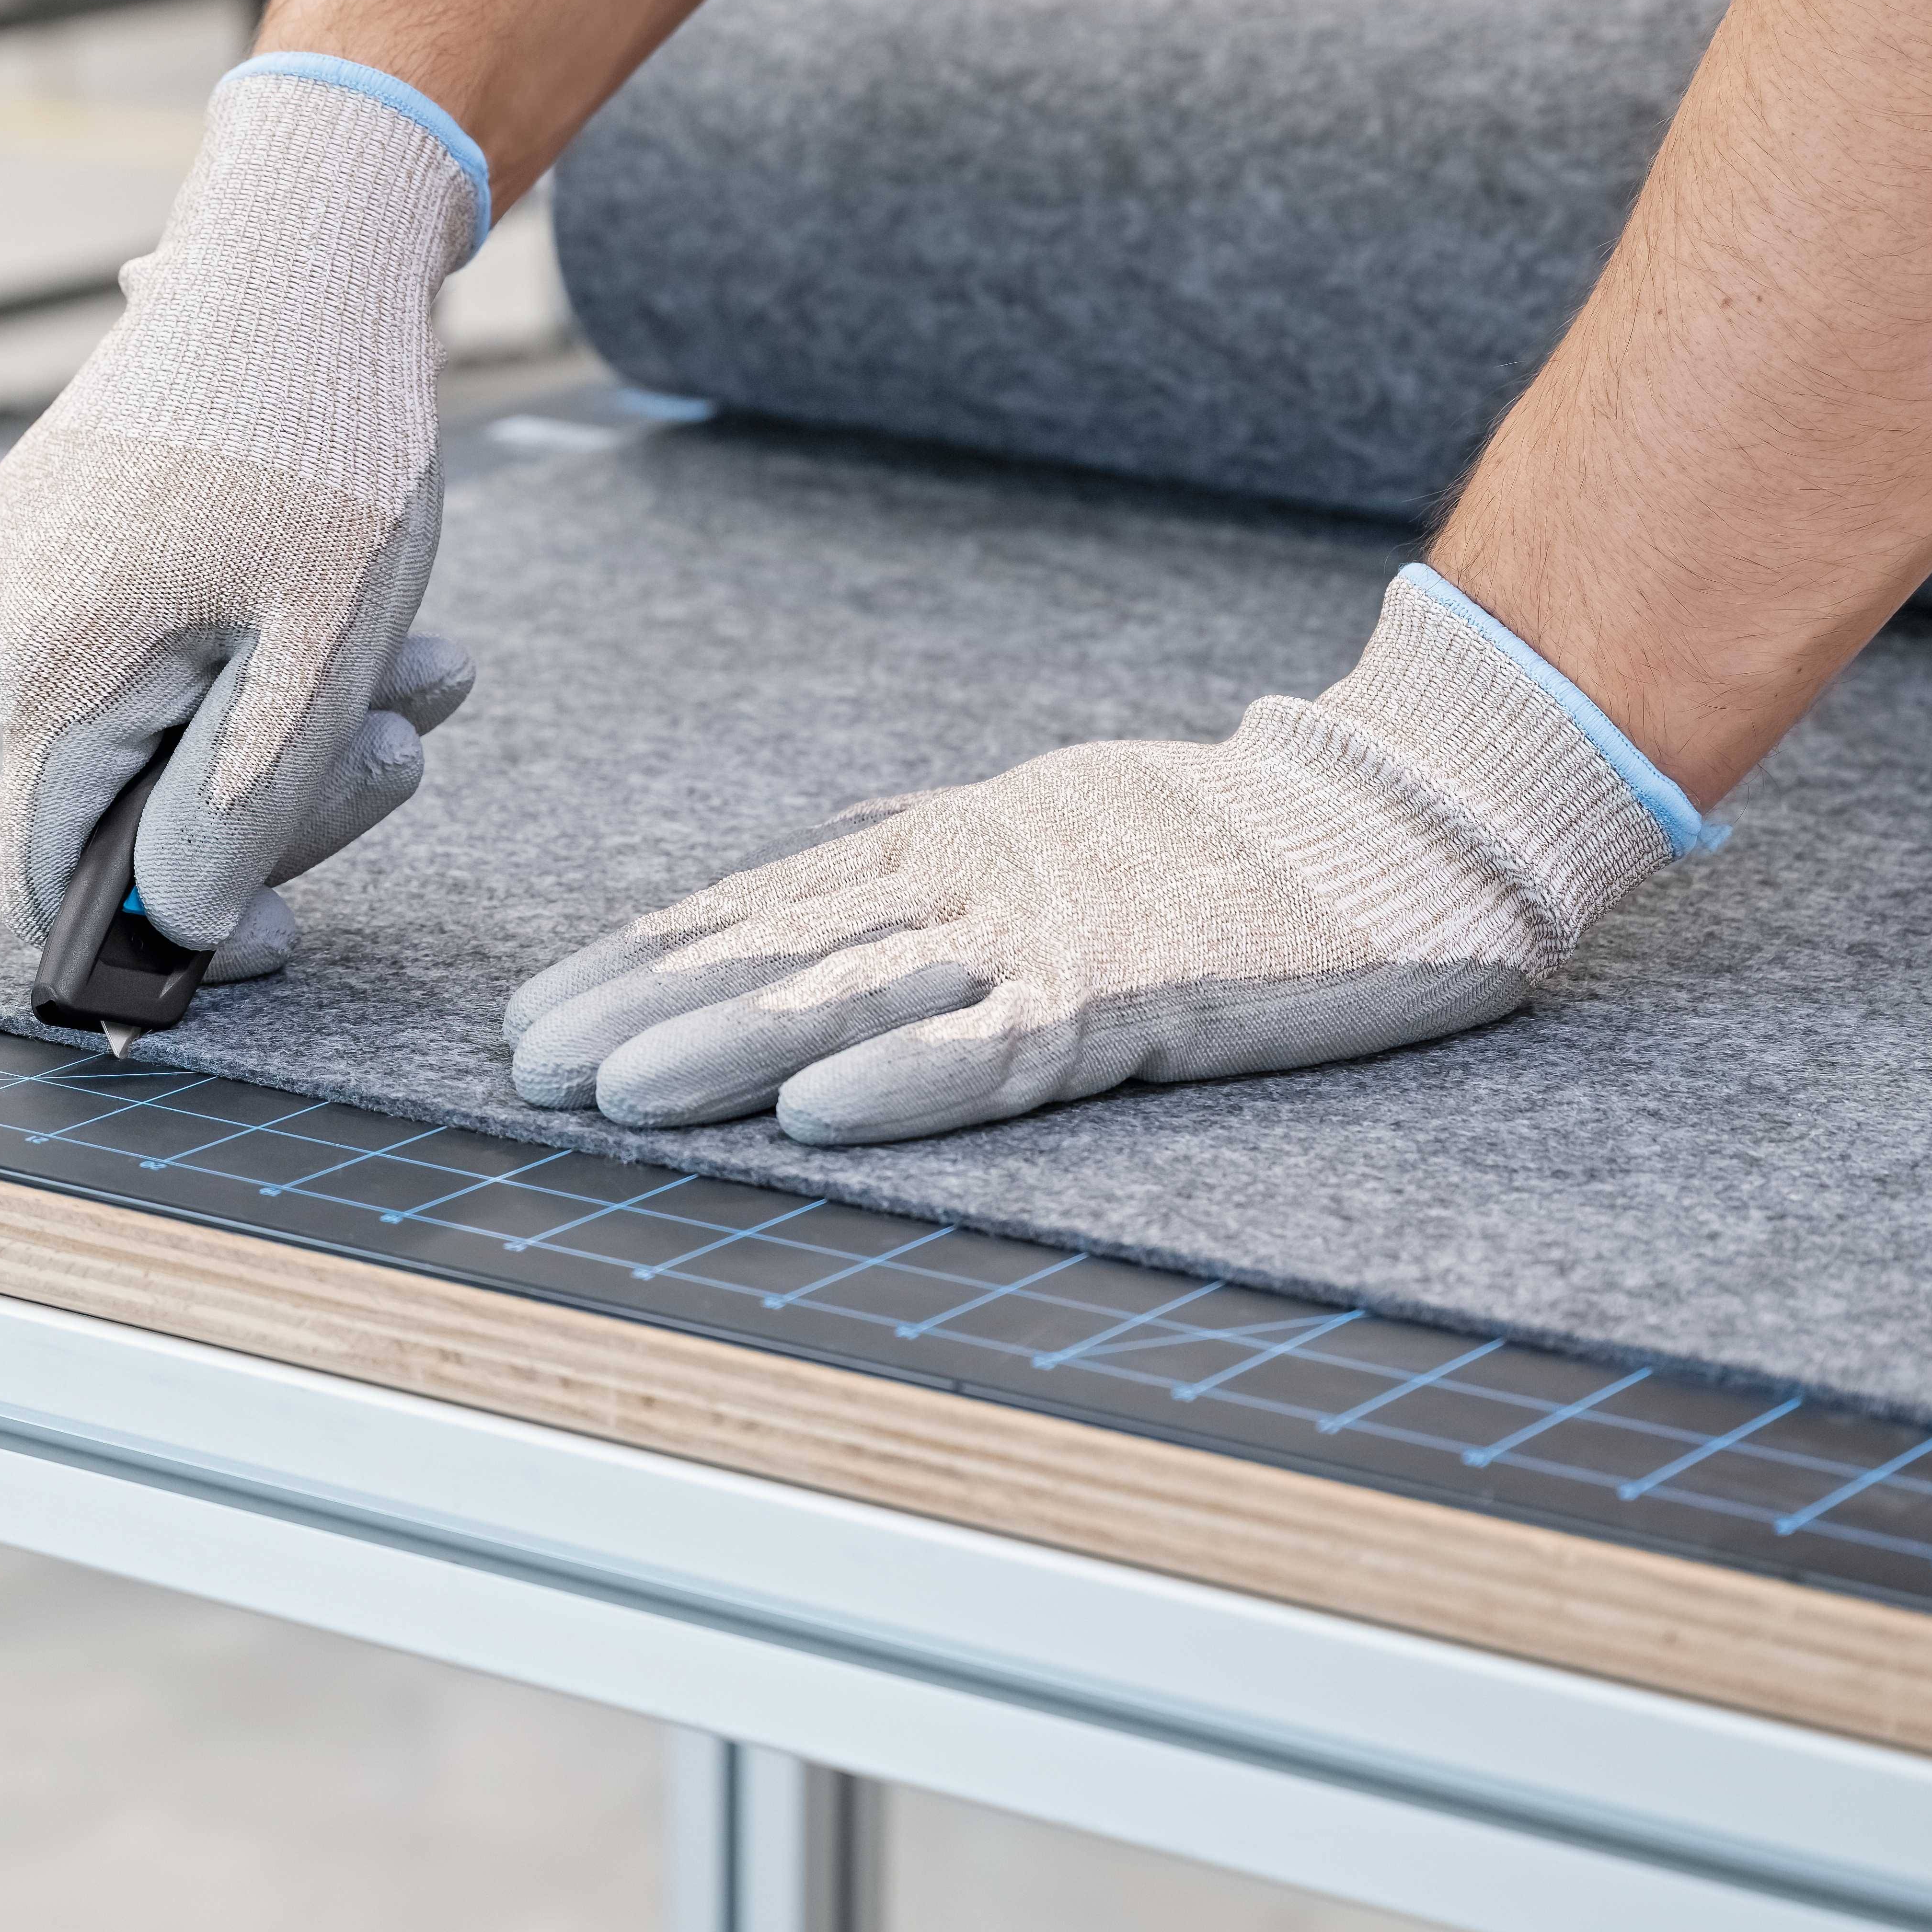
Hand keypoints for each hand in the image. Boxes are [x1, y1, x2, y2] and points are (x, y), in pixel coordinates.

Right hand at [0, 59, 484, 955]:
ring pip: (160, 720)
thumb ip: (242, 807)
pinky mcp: (65, 530)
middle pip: (124, 806)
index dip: (159, 941)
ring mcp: (26, 573)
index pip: (48, 883)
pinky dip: (258, 651)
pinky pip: (155, 644)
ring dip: (296, 720)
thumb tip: (186, 927)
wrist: (304, 241)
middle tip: (412, 746)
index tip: (282, 937)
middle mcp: (1, 628)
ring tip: (429, 664)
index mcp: (44, 672)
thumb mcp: (318, 654)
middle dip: (283, 801)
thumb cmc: (325, 436)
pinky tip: (359, 607)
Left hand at [505, 571, 1693, 1143]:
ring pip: (857, 994)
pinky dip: (906, 1081)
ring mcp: (1055, 931)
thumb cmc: (1224, 833)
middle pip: (776, 949)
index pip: (759, 905)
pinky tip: (815, 1117)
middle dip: (640, 1010)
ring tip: (616, 1091)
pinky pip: (1003, 1046)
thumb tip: (833, 854)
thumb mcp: (1049, 821)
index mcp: (952, 845)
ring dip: (727, 1047)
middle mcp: (976, 877)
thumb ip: (940, 847)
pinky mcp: (1140, 992)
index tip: (538, 1010)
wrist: (1403, 814)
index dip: (638, 959)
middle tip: (528, 1065)